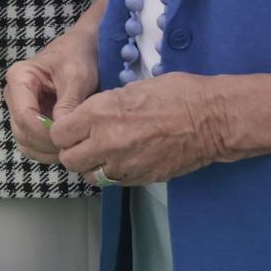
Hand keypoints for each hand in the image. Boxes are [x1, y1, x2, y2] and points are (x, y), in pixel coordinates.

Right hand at [5, 24, 100, 163]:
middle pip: (21, 130)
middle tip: (73, 146)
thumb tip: (61, 131)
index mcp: (19, 78)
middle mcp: (14, 94)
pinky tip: (65, 146)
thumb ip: (68, 103)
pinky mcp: (30, 117)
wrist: (83, 49)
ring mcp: (20, 107)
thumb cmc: (79, 57)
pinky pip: (31, 142)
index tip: (68, 138)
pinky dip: (46, 150)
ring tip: (71, 147)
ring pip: (24, 140)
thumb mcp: (77, 76)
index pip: (24, 115)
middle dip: (46, 143)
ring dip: (45, 150)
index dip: (44, 132)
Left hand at [51, 73, 233, 185]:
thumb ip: (101, 107)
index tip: (71, 128)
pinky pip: (114, 182)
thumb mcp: (129, 89)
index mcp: (99, 114)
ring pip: (90, 175)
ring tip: (104, 153)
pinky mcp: (141, 179)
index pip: (58, 134)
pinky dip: (114, 173)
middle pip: (69, 160)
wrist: (212, 119)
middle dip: (72, 151)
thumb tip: (87, 118)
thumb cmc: (175, 94)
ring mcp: (124, 164)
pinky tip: (125, 159)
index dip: (62, 131)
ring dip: (92, 165)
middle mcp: (106, 142)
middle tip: (84, 143)